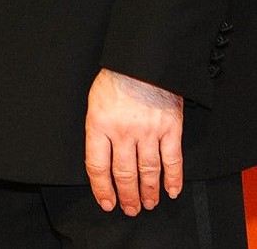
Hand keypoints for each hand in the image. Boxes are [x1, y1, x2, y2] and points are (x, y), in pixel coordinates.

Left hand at [84, 68, 184, 214]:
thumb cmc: (114, 80)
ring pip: (148, 171)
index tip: (106, 202)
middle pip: (124, 173)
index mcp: (98, 125)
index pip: (97, 166)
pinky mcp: (170, 129)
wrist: (142, 60)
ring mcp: (148, 131)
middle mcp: (123, 132)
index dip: (102, 188)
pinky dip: (173, 178)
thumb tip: (101, 158)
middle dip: (126, 196)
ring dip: (148, 192)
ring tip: (148, 204)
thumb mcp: (94, 102)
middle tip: (130, 209)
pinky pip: (172, 160)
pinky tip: (172, 191)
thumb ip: (98, 130)